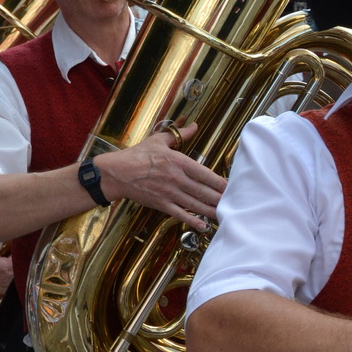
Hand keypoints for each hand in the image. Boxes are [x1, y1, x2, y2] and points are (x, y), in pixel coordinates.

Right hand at [95, 123, 226, 228]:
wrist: (117, 173)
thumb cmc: (138, 155)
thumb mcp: (159, 140)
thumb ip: (179, 134)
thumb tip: (194, 125)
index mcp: (179, 161)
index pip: (205, 173)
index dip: (220, 182)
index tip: (231, 187)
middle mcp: (177, 178)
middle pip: (204, 191)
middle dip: (220, 199)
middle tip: (234, 204)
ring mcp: (169, 193)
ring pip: (195, 204)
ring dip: (211, 211)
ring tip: (224, 216)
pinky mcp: (161, 204)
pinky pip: (180, 214)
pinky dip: (192, 221)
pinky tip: (203, 226)